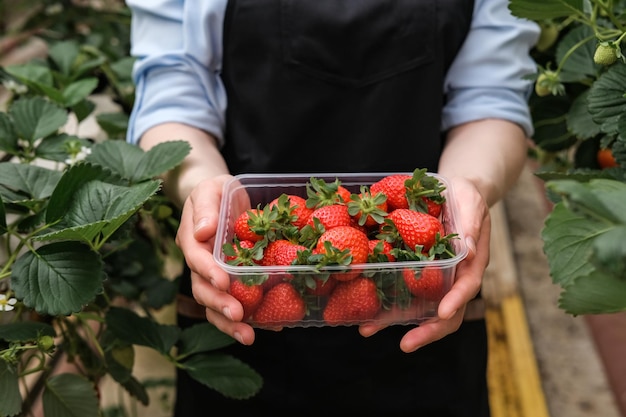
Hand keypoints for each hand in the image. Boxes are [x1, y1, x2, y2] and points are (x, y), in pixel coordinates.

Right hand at [175, 174, 256, 344]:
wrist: (221, 199)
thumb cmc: (215, 192)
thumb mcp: (210, 189)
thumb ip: (205, 208)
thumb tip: (203, 231)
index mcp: (192, 240)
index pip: (196, 259)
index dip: (208, 272)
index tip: (223, 282)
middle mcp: (201, 264)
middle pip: (204, 291)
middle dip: (220, 306)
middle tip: (239, 317)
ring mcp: (215, 276)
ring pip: (217, 304)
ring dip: (231, 323)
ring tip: (249, 337)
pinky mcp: (233, 282)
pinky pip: (241, 302)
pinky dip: (255, 315)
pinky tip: (274, 324)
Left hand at [359, 177, 490, 352]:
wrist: (456, 194)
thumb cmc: (466, 196)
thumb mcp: (471, 201)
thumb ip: (470, 223)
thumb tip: (468, 251)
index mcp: (471, 262)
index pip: (467, 288)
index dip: (454, 302)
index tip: (441, 314)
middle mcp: (454, 277)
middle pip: (445, 313)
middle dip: (426, 331)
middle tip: (405, 344)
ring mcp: (435, 279)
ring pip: (419, 308)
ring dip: (395, 321)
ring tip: (367, 330)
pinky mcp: (416, 273)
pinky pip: (402, 292)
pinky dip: (384, 302)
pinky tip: (361, 307)